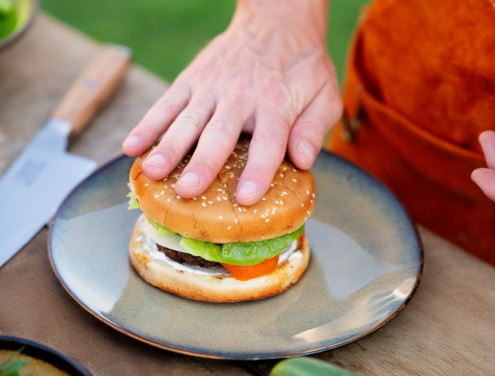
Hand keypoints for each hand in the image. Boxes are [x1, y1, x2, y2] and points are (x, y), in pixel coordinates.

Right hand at [121, 0, 340, 205]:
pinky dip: (149, 124)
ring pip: (187, 120)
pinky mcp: (192, 79)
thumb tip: (302, 160)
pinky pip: (168, 103)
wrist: (277, 22)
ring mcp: (212, 87)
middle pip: (220, 134)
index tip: (246, 197)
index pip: (269, 142)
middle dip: (203, 163)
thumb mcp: (326, 94)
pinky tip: (132, 147)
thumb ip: (315, 128)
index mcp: (277, 104)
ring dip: (168, 146)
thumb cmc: (302, 68)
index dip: (258, 170)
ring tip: (153, 172)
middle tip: (187, 191)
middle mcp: (241, 96)